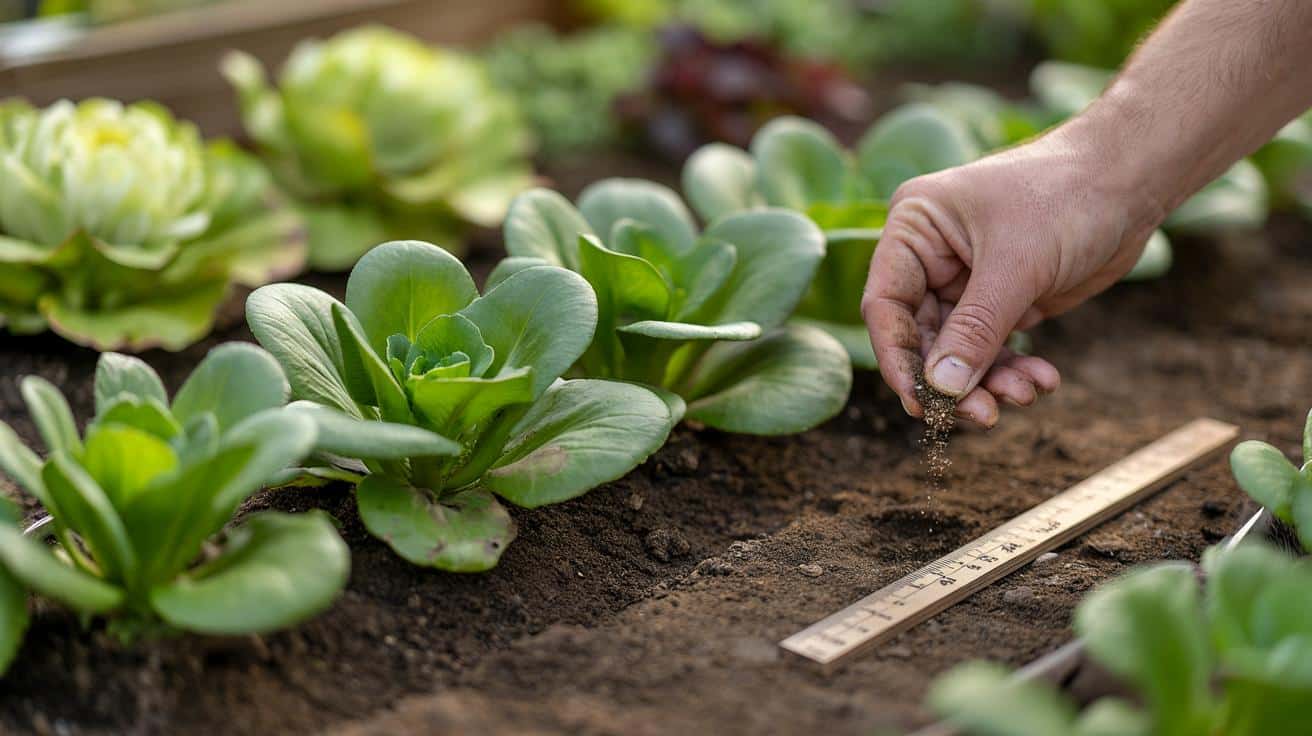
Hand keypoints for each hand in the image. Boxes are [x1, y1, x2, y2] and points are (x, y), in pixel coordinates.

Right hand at [861, 124, 1161, 426]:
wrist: (1133, 179)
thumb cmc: (1067, 196)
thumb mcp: (1016, 266)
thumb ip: (975, 330)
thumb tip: (943, 390)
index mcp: (915, 229)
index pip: (886, 304)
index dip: (899, 359)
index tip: (921, 403)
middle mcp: (931, 256)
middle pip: (921, 336)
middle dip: (953, 378)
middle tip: (980, 416)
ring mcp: (967, 280)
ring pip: (959, 350)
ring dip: (989, 380)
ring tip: (1022, 397)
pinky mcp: (1002, 300)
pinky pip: (993, 348)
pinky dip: (1013, 370)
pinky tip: (1042, 381)